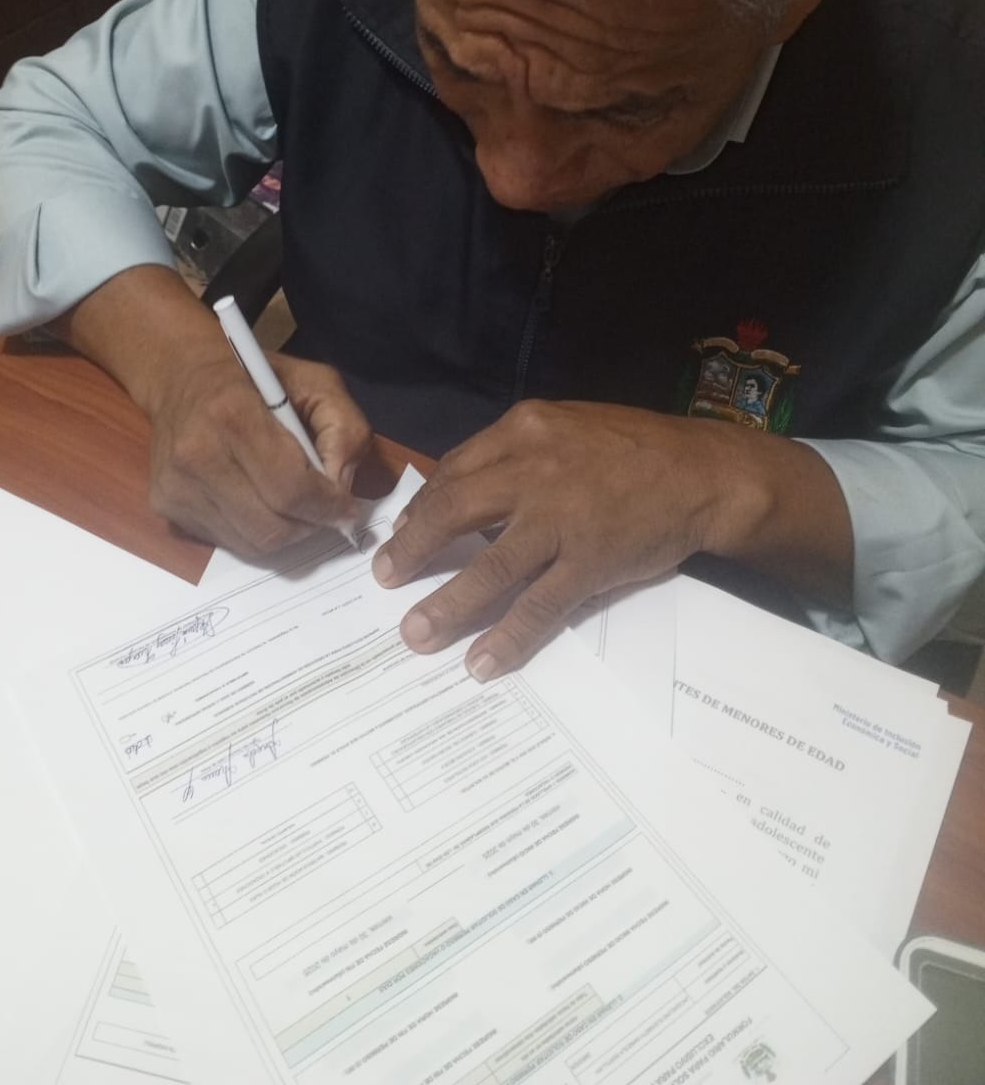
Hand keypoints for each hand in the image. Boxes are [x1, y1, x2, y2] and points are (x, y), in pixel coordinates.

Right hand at [54, 264, 372, 554]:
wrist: (180, 377)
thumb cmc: (254, 377)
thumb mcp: (315, 382)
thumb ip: (344, 429)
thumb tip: (342, 486)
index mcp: (233, 414)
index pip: (290, 489)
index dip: (328, 508)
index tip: (348, 510)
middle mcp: (197, 456)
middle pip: (272, 528)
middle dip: (310, 526)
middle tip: (324, 511)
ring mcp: (176, 487)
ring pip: (252, 544)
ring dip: (285, 533)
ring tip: (293, 505)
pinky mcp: (166, 508)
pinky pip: (228, 542)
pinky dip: (255, 533)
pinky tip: (259, 502)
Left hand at [373, 400, 735, 679]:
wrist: (703, 472)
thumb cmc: (635, 448)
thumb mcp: (567, 427)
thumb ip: (518, 452)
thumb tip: (464, 491)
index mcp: (524, 431)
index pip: (456, 470)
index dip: (424, 509)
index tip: (403, 535)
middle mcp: (534, 471)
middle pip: (455, 511)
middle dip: (412, 551)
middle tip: (384, 578)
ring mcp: (561, 519)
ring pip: (489, 566)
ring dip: (447, 604)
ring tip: (415, 634)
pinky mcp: (589, 562)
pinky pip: (538, 605)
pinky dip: (507, 637)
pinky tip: (483, 662)